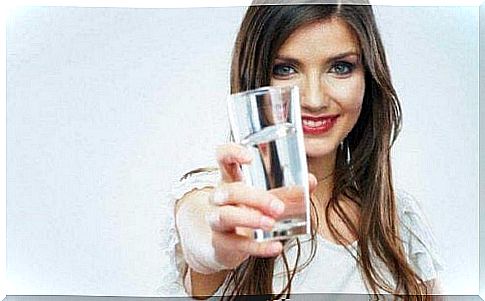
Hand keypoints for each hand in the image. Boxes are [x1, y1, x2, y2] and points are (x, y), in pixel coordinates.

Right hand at [207, 143, 316, 269]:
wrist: (227, 244)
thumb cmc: (246, 211)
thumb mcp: (265, 198)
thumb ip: (287, 191)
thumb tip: (310, 181)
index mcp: (230, 178)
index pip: (222, 157)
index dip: (232, 153)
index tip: (250, 157)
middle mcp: (219, 197)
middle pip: (230, 191)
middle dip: (255, 197)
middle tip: (278, 207)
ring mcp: (216, 219)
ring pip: (225, 216)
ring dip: (250, 219)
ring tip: (271, 223)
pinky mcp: (221, 242)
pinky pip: (236, 244)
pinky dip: (258, 247)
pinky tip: (275, 246)